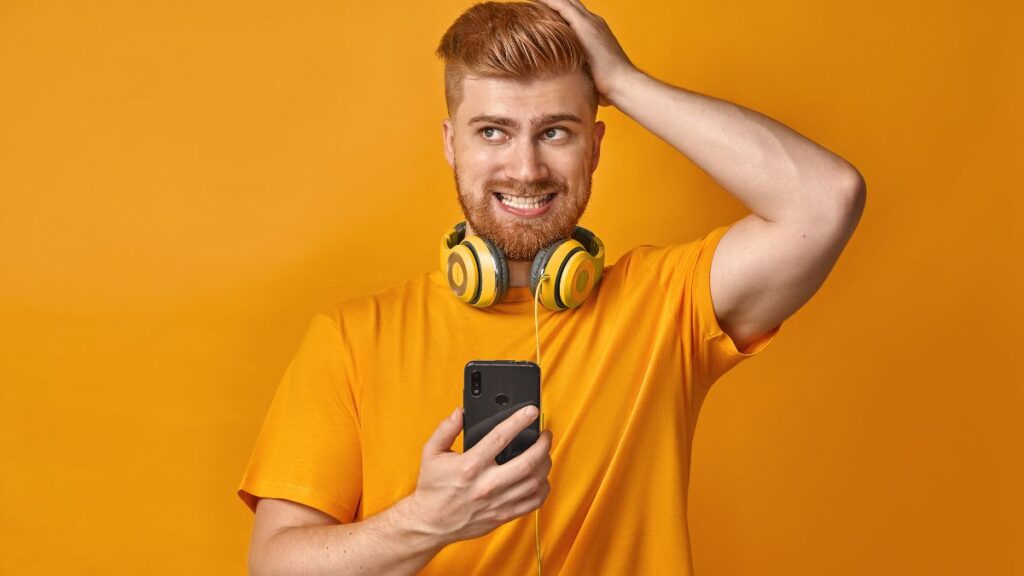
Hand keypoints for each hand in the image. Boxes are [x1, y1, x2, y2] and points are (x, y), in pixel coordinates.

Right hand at [405, 405, 552, 543]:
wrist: (431, 522)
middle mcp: (487, 484)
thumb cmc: (433, 487)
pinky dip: (543, 488)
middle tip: (545, 435)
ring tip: (545, 454)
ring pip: (534, 482)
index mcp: (470, 465)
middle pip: (527, 462)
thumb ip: (446, 429)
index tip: (531, 412)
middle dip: (542, 445)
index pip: (500, 437)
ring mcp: (497, 502)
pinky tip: (541, 478)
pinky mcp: (503, 515)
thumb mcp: (431, 452)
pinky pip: (533, 502)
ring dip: (545, 464)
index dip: (519, 421)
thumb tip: (460, 413)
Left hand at [532, 0, 637, 106]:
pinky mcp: (584, 25)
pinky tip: (536, 0)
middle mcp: (593, 23)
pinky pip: (562, 5)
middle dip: (552, 3)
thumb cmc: (607, 86)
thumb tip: (565, 79)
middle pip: (569, 4)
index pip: (572, 16)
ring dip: (548, 1)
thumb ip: (576, 68)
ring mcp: (590, 22)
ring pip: (565, 2)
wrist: (621, 84)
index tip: (539, 13)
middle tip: (532, 2)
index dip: (556, 12)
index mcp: (594, 32)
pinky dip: (549, 1)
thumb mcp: (587, 73)